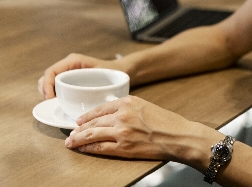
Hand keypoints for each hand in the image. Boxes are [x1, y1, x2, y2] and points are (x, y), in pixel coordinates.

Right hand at [38, 53, 119, 99]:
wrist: (119, 71)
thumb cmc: (113, 72)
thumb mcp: (107, 77)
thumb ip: (103, 86)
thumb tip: (103, 100)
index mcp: (74, 61)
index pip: (52, 71)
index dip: (47, 85)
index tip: (50, 99)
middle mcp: (68, 66)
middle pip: (47, 77)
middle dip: (44, 90)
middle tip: (50, 103)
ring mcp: (67, 73)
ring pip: (49, 82)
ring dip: (47, 93)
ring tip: (53, 104)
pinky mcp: (68, 81)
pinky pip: (55, 87)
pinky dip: (53, 95)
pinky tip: (58, 104)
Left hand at [64, 96, 217, 165]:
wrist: (180, 136)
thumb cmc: (168, 123)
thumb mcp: (146, 106)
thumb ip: (128, 108)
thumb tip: (113, 114)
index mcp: (128, 102)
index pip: (100, 108)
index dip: (87, 116)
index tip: (79, 120)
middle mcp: (122, 115)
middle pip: (94, 122)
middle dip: (79, 129)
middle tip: (71, 132)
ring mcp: (122, 131)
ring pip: (93, 134)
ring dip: (79, 139)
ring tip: (71, 142)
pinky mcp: (124, 147)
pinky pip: (101, 148)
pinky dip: (89, 149)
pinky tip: (83, 149)